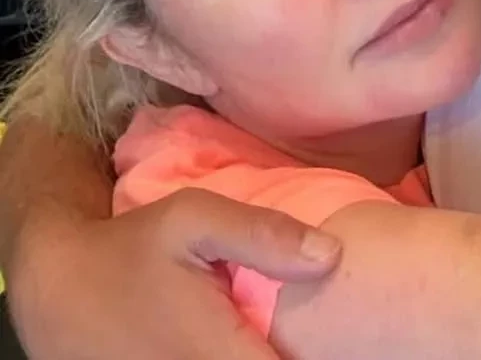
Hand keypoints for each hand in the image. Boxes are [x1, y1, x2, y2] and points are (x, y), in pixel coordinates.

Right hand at [7, 190, 339, 359]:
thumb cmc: (132, 249)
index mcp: (222, 356)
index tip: (341, 334)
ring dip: (265, 356)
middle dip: (291, 354)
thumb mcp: (194, 218)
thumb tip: (331, 256)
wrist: (56, 288)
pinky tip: (246, 340)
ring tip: (278, 335)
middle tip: (309, 330)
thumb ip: (262, 235)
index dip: (317, 354)